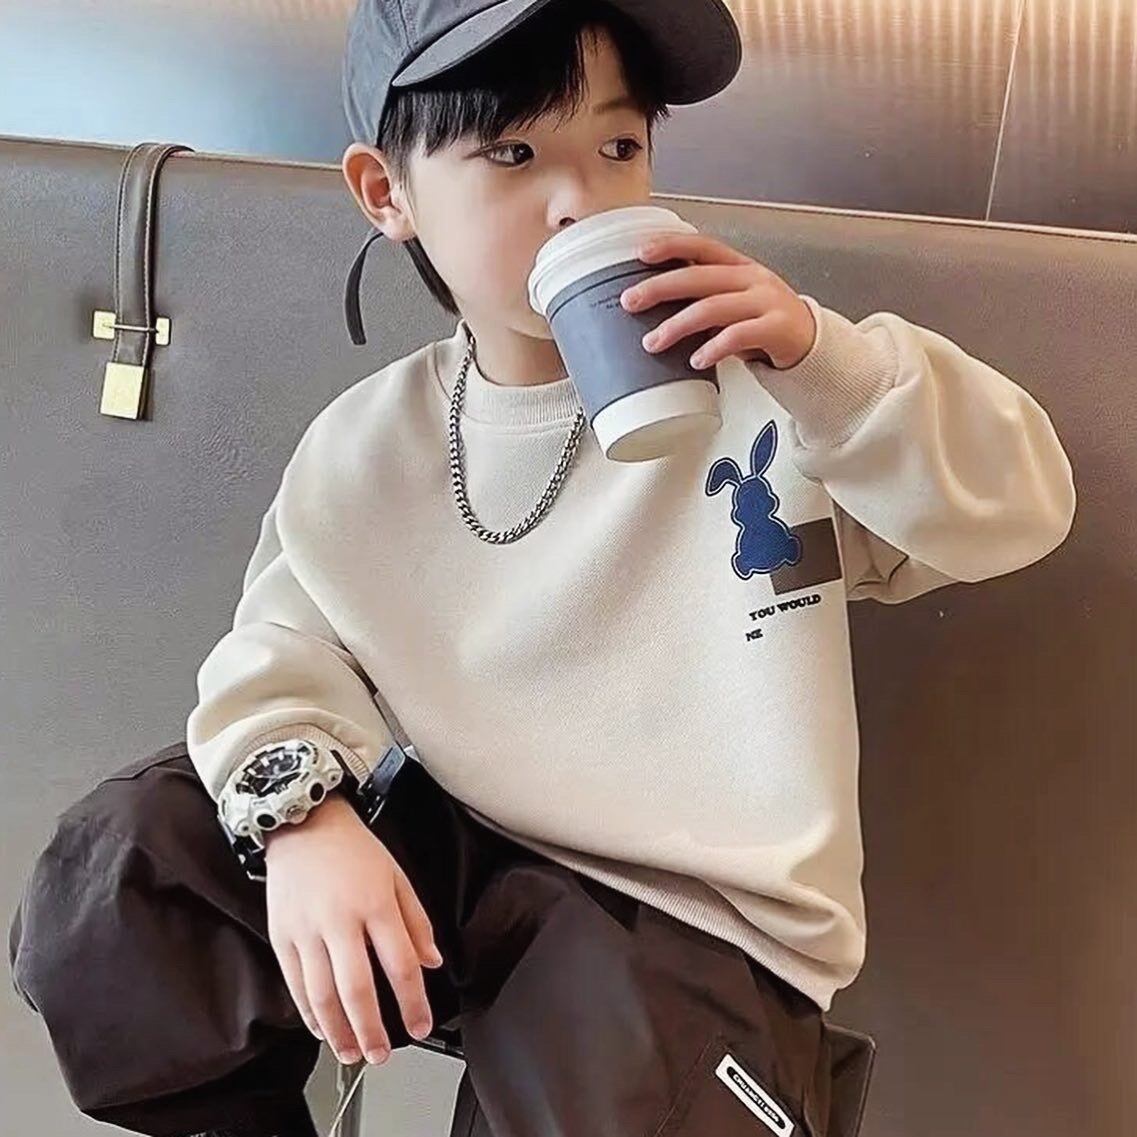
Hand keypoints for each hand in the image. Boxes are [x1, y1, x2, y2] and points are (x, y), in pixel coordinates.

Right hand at [264, 795, 443, 1065]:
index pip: (400, 964)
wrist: (303, 823)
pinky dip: (308, 1014)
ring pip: (321, 994)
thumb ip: (416, 921)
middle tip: (382, 1055)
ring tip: (353, 1052)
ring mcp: (306, 930)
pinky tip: (322, 1029)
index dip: (413, 1002)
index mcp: (375, 904)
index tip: (421, 1025)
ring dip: (338, 1032)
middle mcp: (339, 920)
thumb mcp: (396, 876)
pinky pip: (295, 984)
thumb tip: (432, 961)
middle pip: (356, 989)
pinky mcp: (281, 935)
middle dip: (370, 1030)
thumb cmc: (353, 849)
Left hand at [619, 233, 816, 370]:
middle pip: (699, 277)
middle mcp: (752, 278)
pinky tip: (696, 360)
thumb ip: (704, 297)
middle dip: (660, 288)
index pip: (702, 245)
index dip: (671, 245)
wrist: (811, 343)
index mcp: (739, 266)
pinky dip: (713, 348)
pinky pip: (739, 336)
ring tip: (653, 342)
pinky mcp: (777, 328)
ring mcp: (766, 301)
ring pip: (713, 308)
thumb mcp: (735, 302)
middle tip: (631, 302)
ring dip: (677, 326)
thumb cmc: (765, 323)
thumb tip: (653, 301)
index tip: (640, 253)